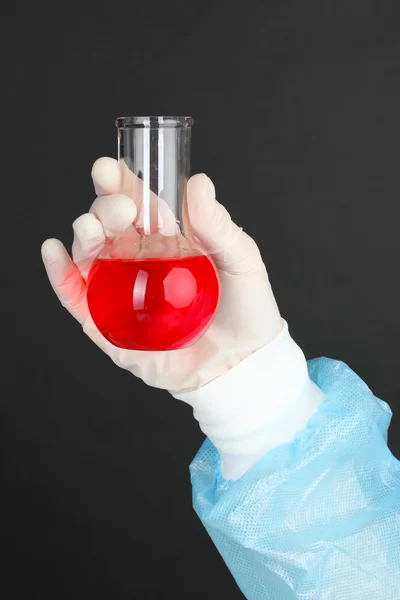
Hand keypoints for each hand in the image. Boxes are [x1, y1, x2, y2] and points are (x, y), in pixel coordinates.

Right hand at [42, 158, 281, 392]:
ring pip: (90, 255)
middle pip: (110, 225)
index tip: (112, 169)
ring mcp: (122, 291)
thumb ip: (218, 226)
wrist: (243, 364)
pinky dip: (61, 275)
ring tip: (92, 227)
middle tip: (121, 208)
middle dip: (106, 208)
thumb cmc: (247, 310)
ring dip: (84, 235)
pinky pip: (78, 297)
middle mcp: (139, 260)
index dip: (122, 184)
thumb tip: (198, 182)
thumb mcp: (241, 261)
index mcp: (167, 239)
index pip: (138, 204)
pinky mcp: (109, 325)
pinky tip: (56, 253)